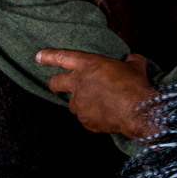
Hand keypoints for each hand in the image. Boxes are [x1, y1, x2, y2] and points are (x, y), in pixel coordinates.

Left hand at [36, 49, 157, 138]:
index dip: (48, 56)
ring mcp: (80, 103)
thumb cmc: (135, 85)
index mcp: (88, 65)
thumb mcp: (135, 66)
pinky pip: (86, 118)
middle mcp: (79, 83)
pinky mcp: (86, 120)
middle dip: (55, 85)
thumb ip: (130, 61)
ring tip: (97, 104)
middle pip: (56, 83)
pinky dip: (93, 117)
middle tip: (57, 87)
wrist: (137, 111)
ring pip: (73, 104)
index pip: (62, 57)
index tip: (38, 57)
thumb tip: (132, 59)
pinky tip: (106, 116)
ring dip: (81, 103)